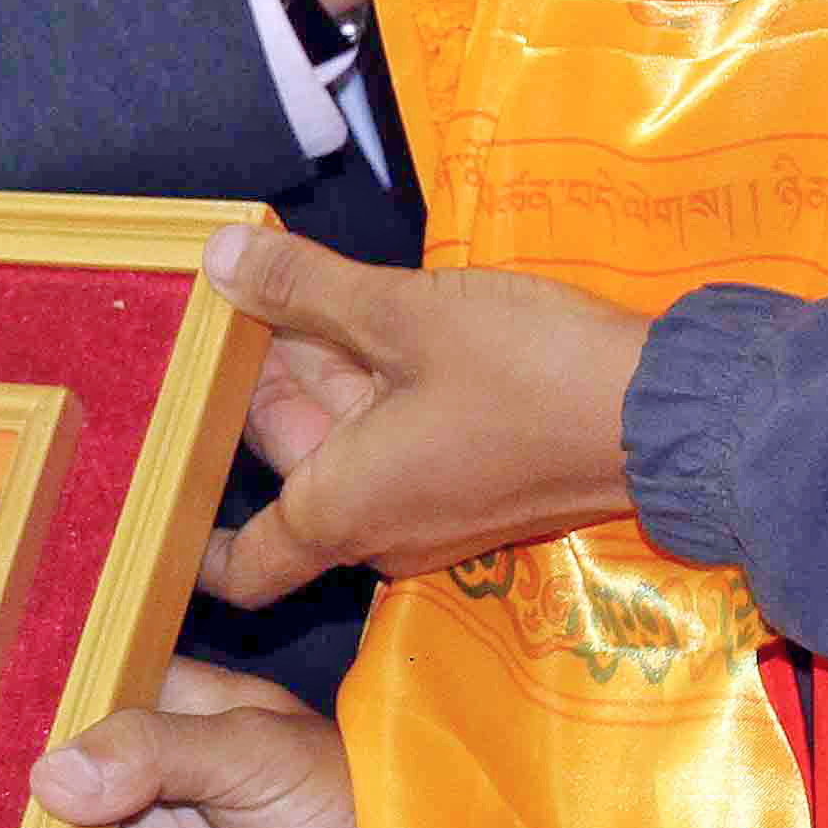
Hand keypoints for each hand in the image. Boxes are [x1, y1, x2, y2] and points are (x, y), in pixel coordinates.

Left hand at [196, 225, 647, 606]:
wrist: (669, 413)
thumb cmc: (529, 374)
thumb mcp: (403, 313)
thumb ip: (304, 288)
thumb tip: (218, 260)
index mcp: (343, 511)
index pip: (242, 566)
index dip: (192, 536)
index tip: (158, 482)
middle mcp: (381, 528)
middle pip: (287, 468)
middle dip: (261, 389)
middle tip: (228, 300)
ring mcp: (432, 509)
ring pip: (343, 442)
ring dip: (319, 372)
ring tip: (285, 281)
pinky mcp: (473, 479)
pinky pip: (393, 437)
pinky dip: (370, 383)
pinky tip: (362, 307)